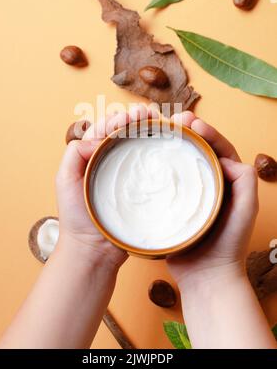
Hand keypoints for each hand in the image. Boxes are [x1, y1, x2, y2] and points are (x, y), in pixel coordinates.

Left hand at [55, 105, 156, 268]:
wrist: (94, 249)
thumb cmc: (76, 216)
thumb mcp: (65, 179)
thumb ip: (75, 153)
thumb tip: (98, 138)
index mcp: (92, 155)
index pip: (106, 129)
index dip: (118, 119)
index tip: (131, 117)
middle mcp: (111, 161)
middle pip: (127, 134)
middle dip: (138, 119)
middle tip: (148, 114)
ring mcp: (128, 175)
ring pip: (141, 146)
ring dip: (150, 130)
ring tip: (160, 121)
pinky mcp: (142, 189)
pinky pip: (152, 167)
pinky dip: (159, 152)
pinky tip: (167, 143)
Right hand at [167, 111, 258, 289]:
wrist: (206, 275)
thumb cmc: (228, 243)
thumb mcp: (246, 208)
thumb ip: (244, 180)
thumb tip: (224, 157)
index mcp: (228, 181)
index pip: (219, 149)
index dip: (208, 133)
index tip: (193, 122)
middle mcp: (209, 184)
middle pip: (198, 151)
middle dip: (188, 132)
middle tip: (175, 120)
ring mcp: (190, 193)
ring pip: (181, 163)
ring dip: (172, 145)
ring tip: (161, 132)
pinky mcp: (173, 203)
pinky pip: (166, 181)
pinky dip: (159, 168)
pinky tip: (148, 159)